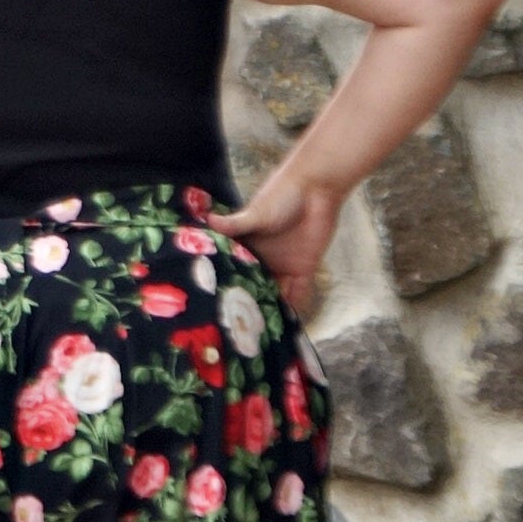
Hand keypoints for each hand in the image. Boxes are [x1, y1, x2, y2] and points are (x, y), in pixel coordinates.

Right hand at [209, 172, 342, 318]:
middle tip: (233, 328)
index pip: (234, 270)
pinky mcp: (305, 268)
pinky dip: (294, 308)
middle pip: (253, 286)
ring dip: (269, 310)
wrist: (317, 188)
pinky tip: (286, 326)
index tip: (213, 305)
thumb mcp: (255, 213)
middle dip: (246, 304)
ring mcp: (284, 266)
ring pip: (274, 294)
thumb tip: (205, 222)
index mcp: (247, 246)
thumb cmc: (282, 195)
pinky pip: (298, 293)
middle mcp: (263, 259)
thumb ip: (234, 224)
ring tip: (257, 334)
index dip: (226, 286)